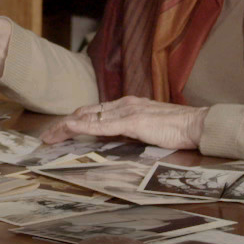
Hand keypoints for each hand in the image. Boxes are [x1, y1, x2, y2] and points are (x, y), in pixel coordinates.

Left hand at [39, 96, 206, 150]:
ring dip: (65, 127)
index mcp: (128, 105)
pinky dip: (81, 127)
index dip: (74, 120)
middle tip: (47, 137)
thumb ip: (130, 130)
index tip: (59, 130)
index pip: (94, 112)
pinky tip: (68, 130)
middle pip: (85, 113)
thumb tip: (112, 139)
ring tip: (50, 137)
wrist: (196, 124)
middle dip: (63, 125)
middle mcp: (123, 104)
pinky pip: (101, 125)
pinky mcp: (132, 121)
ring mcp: (127, 111)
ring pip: (88, 118)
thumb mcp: (148, 128)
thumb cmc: (177, 129)